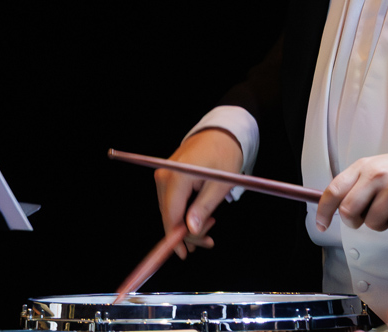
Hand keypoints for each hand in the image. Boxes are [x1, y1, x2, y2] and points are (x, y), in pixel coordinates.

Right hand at [154, 128, 242, 257]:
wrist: (221, 133)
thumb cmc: (224, 155)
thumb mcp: (220, 185)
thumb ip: (204, 208)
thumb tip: (190, 230)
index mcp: (177, 177)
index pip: (171, 216)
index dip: (176, 239)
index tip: (184, 254)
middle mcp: (164, 176)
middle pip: (169, 216)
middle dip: (187, 233)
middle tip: (209, 240)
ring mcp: (163, 175)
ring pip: (170, 211)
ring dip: (187, 224)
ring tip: (210, 224)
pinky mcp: (167, 176)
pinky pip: (171, 201)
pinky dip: (184, 212)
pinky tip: (199, 216)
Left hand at [315, 152, 387, 233]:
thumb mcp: (371, 170)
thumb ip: (352, 186)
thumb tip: (331, 209)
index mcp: (362, 167)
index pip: (334, 190)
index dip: (323, 211)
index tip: (321, 224)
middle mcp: (376, 175)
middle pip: (349, 211)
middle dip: (353, 222)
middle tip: (362, 219)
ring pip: (372, 223)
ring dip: (379, 224)